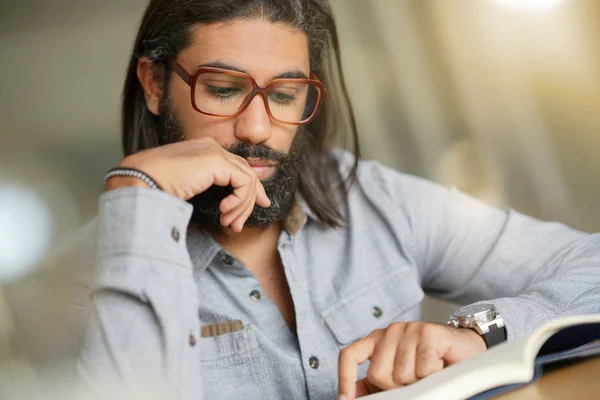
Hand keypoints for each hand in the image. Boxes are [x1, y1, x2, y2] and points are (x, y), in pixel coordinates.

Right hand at [105, 137, 270, 231]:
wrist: (140, 180)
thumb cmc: (154, 186)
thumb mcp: (187, 187)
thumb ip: (206, 187)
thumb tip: (224, 201)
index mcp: (203, 150)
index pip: (236, 167)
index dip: (248, 189)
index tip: (249, 209)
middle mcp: (211, 147)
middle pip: (246, 172)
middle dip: (249, 200)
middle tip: (239, 224)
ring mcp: (214, 152)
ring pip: (247, 179)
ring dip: (241, 206)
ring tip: (229, 223)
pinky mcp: (216, 161)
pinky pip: (243, 182)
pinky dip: (239, 201)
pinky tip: (225, 211)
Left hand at [338, 322, 485, 398]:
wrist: (467, 351)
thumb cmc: (431, 364)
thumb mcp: (398, 375)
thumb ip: (375, 384)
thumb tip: (353, 397)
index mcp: (377, 340)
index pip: (350, 355)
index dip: (345, 379)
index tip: (346, 399)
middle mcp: (390, 331)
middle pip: (378, 373)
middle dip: (396, 387)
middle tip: (415, 381)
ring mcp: (409, 329)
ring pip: (402, 374)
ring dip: (418, 382)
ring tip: (429, 373)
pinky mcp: (429, 332)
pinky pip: (423, 369)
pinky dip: (433, 376)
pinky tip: (439, 366)